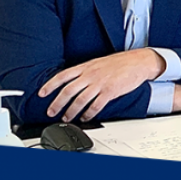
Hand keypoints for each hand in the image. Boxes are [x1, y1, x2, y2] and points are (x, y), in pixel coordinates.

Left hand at [39, 49, 165, 121]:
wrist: (139, 62)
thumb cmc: (121, 62)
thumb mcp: (99, 62)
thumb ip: (86, 71)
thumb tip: (75, 81)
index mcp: (86, 67)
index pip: (62, 76)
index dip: (50, 85)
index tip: (42, 93)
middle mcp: (90, 75)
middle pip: (68, 91)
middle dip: (57, 103)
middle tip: (51, 112)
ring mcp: (100, 84)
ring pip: (80, 100)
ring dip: (71, 111)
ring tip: (67, 117)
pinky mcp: (110, 92)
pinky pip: (96, 105)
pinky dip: (89, 113)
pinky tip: (86, 117)